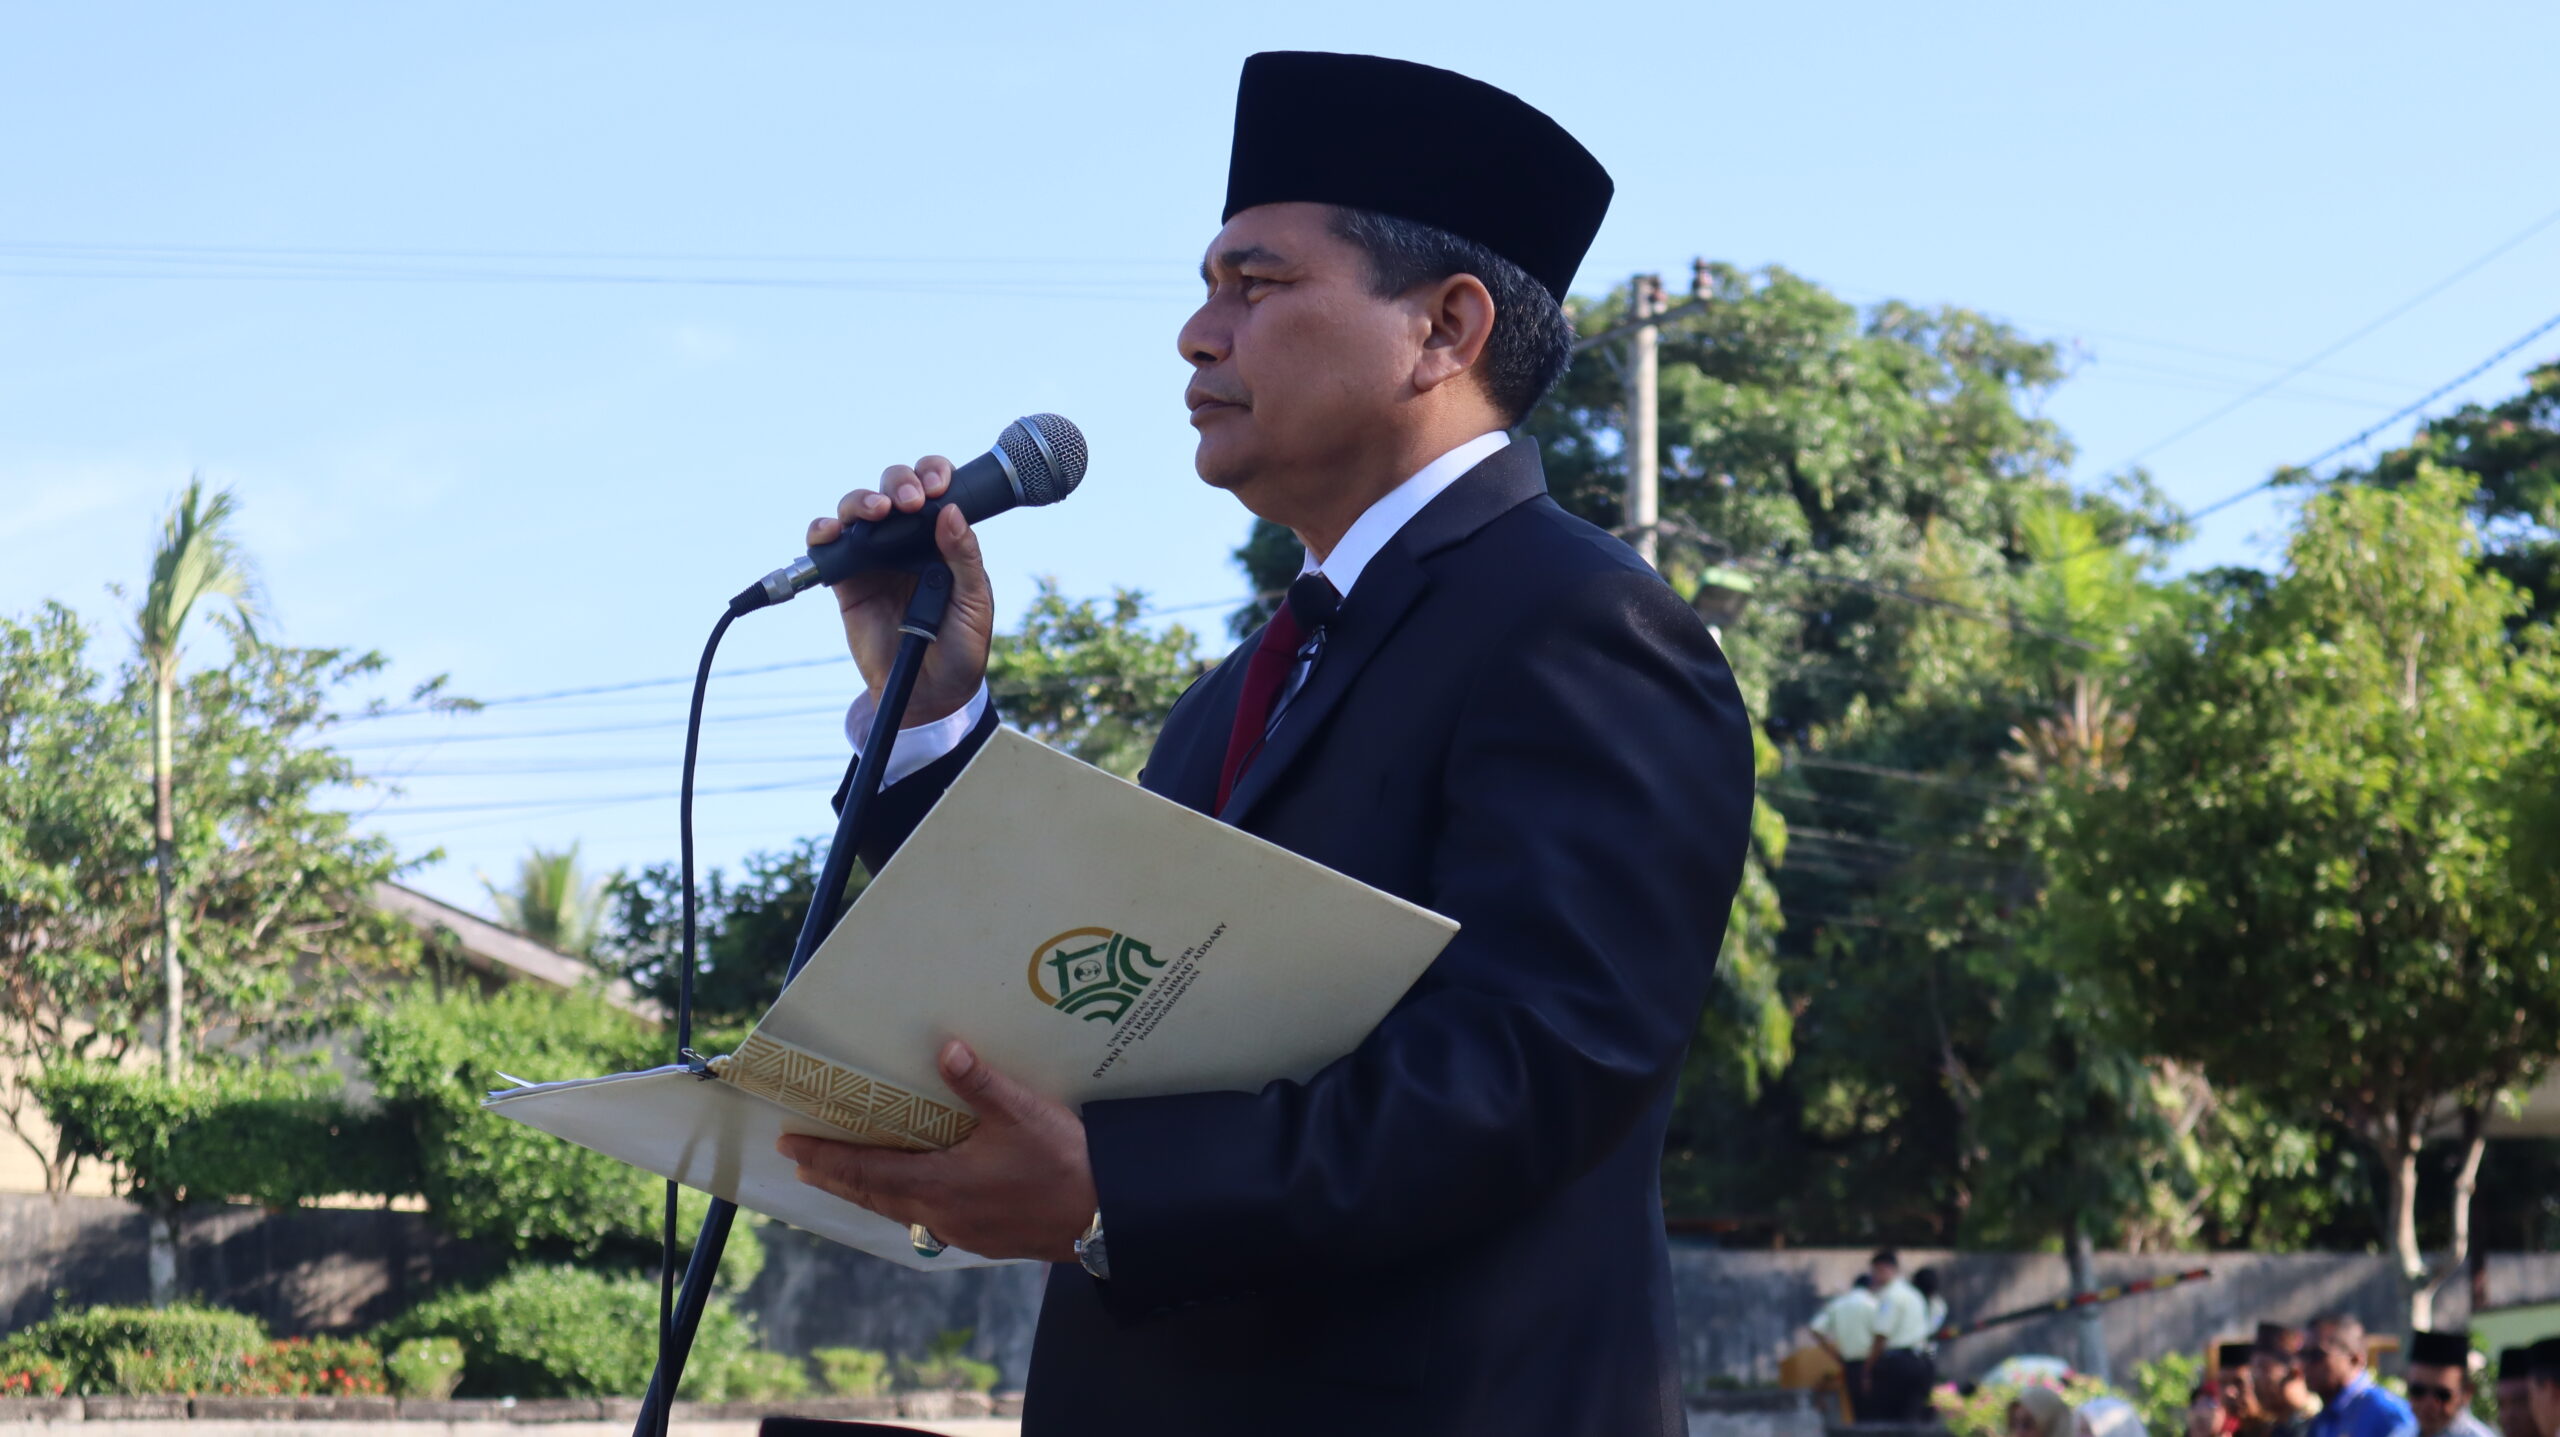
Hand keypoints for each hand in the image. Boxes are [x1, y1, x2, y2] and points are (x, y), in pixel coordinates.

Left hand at [776, 1040, 1095, 1262]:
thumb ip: (980, 1083)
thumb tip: (946, 1048)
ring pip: (897, 1212)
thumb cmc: (1064, 1163)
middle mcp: (941, 1213)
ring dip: (865, 1193)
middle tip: (803, 1166)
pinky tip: (910, 1198)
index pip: (866, 1169)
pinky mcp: (983, 1239)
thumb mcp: (1022, 1113)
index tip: (792, 1147)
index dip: (826, 1157)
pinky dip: (901, 1205)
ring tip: (843, 1181)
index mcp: (940, 1183)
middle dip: (835, 1177)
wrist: (1105, 1215)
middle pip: (872, 1195)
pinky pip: (924, 1221)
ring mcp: (962, 1230)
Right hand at [809, 457, 996, 727]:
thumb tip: (951, 512)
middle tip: (910, 501)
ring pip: (857, 509)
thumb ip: (965, 559)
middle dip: (898, 482)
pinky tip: (831, 532)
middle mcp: (907, 540)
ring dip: (861, 500)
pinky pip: (827, 547)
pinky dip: (822, 532)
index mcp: (942, 538)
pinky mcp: (847, 581)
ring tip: (877, 512)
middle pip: (892, 488)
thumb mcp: (974, 603)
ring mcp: (874, 557)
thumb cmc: (960, 648)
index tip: (937, 485)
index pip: (935, 489)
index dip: (932, 474)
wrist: (930, 694)